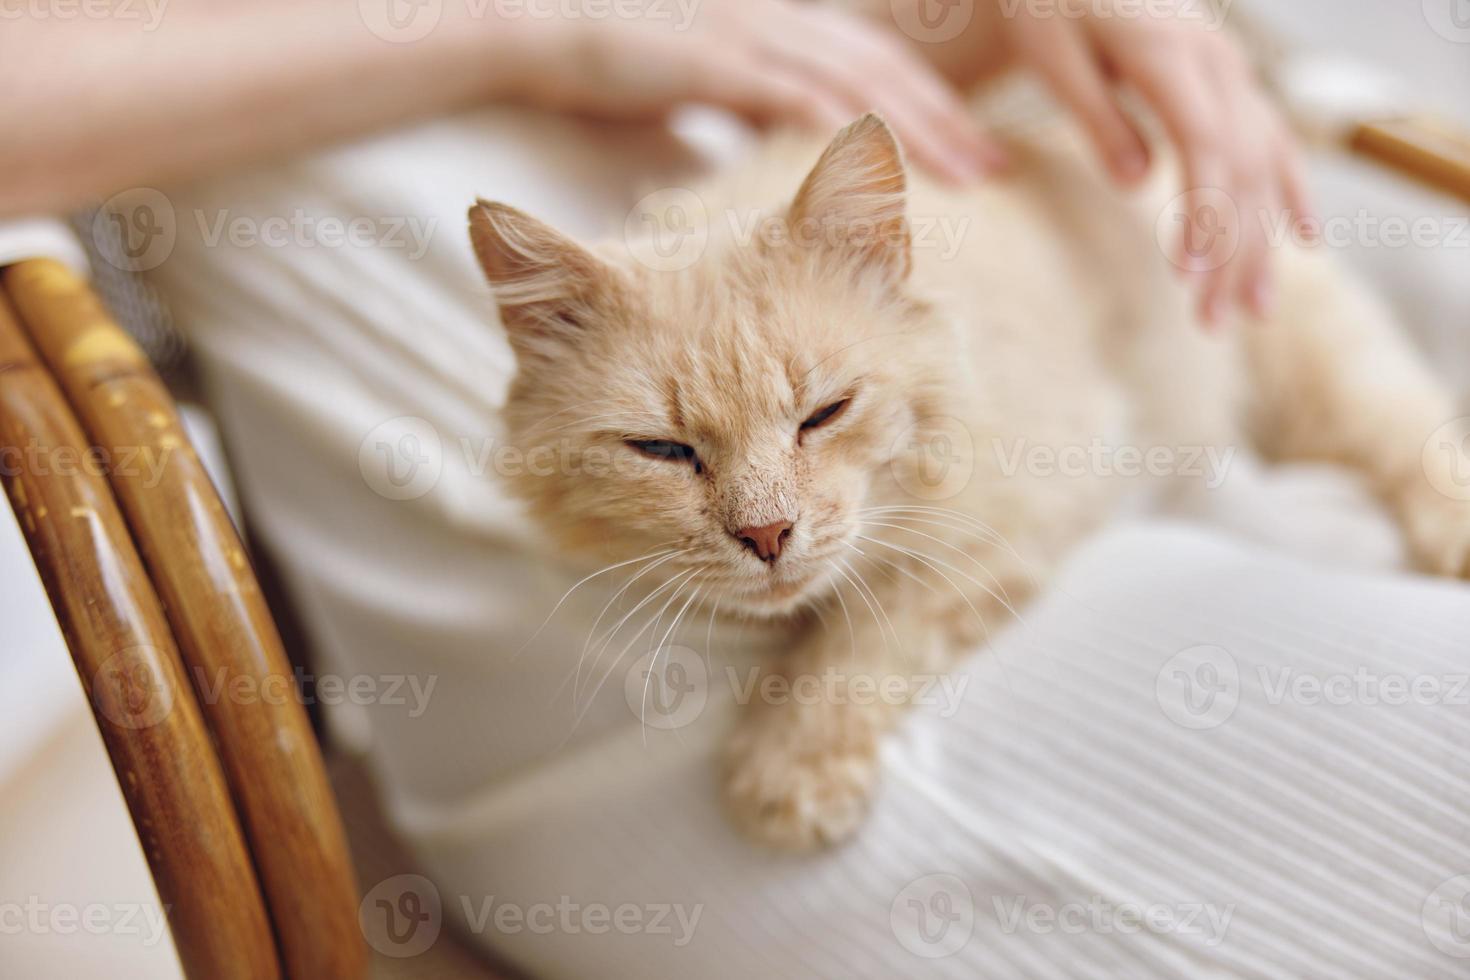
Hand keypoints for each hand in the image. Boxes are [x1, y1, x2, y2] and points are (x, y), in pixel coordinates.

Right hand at [514, 0, 1005, 182]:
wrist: (543, 29)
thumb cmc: (619, 62)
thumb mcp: (704, 86)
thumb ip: (751, 107)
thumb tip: (776, 148)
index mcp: (781, 31)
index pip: (873, 66)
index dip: (929, 105)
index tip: (974, 150)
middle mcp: (778, 25)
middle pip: (882, 70)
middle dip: (944, 118)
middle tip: (996, 165)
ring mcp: (748, 37)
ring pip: (853, 80)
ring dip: (913, 126)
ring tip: (964, 172)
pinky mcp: (712, 59)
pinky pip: (787, 91)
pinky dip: (833, 124)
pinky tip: (873, 159)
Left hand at [998, 3, 1312, 324]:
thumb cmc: (1052, 6)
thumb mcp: (1054, 57)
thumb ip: (1097, 118)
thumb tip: (1138, 186)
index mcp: (1170, 54)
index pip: (1205, 145)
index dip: (1203, 214)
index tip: (1188, 279)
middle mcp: (1218, 62)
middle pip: (1241, 169)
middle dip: (1232, 252)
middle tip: (1215, 325)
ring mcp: (1233, 71)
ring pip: (1263, 165)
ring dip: (1261, 243)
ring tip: (1254, 312)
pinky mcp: (1232, 81)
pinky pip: (1274, 141)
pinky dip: (1290, 193)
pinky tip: (1304, 243)